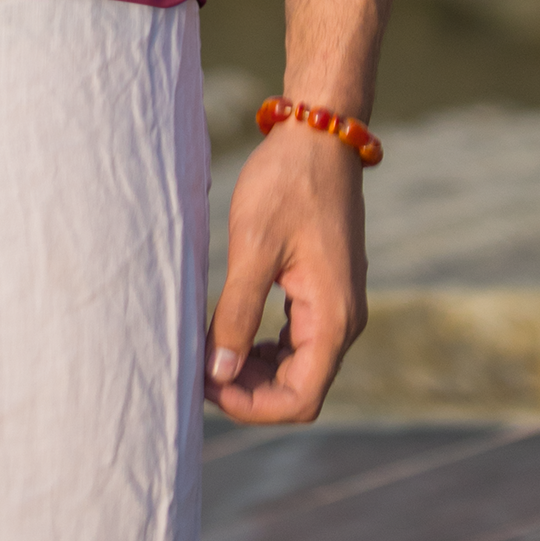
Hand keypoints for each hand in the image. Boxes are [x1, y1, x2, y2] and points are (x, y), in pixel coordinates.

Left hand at [204, 122, 366, 423]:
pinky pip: (296, 339)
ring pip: (297, 366)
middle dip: (248, 391)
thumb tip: (219, 371)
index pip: (300, 397)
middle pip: (299, 388)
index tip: (207, 387)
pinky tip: (229, 334)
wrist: (318, 134)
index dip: (253, 406)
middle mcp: (343, 320)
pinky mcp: (324, 289)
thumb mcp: (253, 247)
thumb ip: (237, 312)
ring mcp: (336, 305)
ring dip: (254, 371)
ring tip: (207, 355)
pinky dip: (263, 348)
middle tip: (197, 371)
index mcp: (333, 318)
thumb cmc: (286, 184)